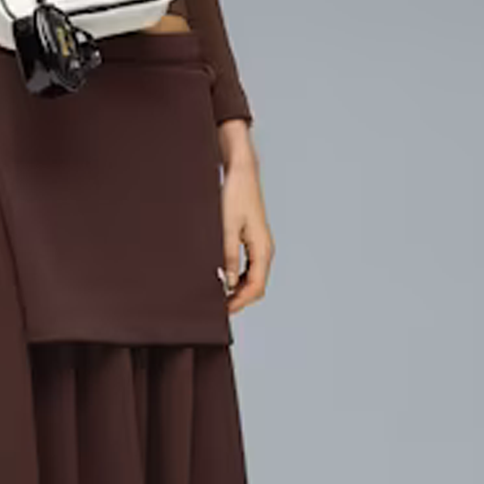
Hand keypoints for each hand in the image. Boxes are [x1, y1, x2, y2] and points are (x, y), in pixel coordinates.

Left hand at [218, 142, 271, 312]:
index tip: (223, 310)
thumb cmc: (235, 194)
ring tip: (218, 295)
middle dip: (240, 299)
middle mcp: (265, 249)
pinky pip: (250, 267)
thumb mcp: (227, 227)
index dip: (240, 302)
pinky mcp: (253, 240)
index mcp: (262, 248)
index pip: (256, 286)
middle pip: (257, 286)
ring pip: (254, 278)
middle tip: (218, 307)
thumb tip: (229, 281)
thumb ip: (228, 256)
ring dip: (239, 289)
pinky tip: (224, 278)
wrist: (241, 173)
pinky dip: (239, 277)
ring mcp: (260, 245)